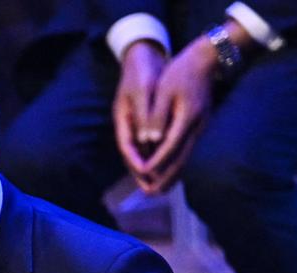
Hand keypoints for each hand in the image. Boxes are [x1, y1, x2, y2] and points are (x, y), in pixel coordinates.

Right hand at [111, 41, 164, 183]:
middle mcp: (130, 126)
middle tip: (153, 193)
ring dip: (153, 170)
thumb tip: (148, 138)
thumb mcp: (143, 89)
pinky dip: (161, 156)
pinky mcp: (147, 122)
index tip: (146, 176)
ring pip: (144, 152)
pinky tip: (172, 165)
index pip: (127, 147)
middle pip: (135, 155)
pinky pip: (153, 145)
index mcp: (123, 119)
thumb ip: (146, 115)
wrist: (144, 55)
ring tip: (163, 186)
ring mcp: (137, 125)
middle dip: (144, 175)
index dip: (136, 163)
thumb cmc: (143, 70)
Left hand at [134, 36, 217, 192]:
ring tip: (157, 190)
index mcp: (186, 118)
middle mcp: (196, 127)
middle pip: (180, 160)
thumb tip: (149, 140)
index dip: (155, 163)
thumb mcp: (165, 91)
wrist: (206, 60)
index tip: (142, 174)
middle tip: (149, 194)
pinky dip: (177, 165)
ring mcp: (200, 128)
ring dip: (171, 176)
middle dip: (163, 178)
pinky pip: (187, 152)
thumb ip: (156, 116)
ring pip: (185, 158)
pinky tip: (169, 173)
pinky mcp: (199, 127)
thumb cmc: (181, 73)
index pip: (168, 147)